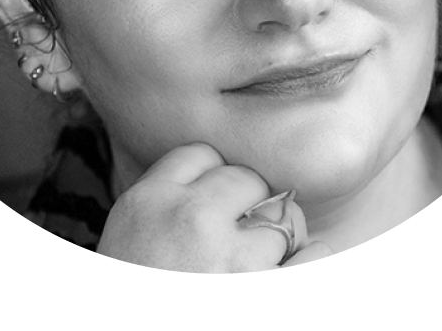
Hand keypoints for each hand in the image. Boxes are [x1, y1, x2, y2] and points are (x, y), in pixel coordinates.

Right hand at [96, 143, 331, 271]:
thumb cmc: (139, 279)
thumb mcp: (126, 243)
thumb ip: (164, 209)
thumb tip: (224, 189)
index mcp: (146, 203)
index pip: (200, 155)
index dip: (212, 181)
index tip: (213, 208)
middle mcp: (189, 218)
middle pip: (244, 179)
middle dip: (249, 207)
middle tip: (236, 244)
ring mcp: (230, 256)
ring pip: (281, 218)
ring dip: (276, 245)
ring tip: (250, 271)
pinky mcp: (262, 287)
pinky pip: (314, 256)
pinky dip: (308, 263)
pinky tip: (288, 271)